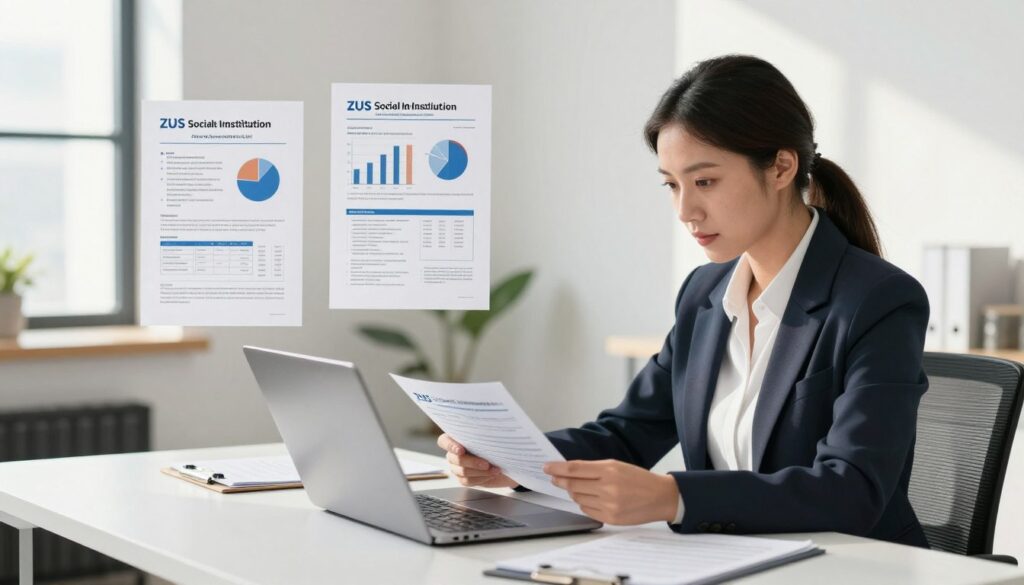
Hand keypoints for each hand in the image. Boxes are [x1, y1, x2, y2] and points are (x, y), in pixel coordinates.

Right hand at [437, 433, 518, 488]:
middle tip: (487, 464)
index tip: (461, 450)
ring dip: (481, 471)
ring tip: (495, 470)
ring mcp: (456, 467)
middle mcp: (453, 453)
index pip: (444, 441)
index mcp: (456, 439)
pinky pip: (467, 481)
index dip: (450, 445)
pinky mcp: (463, 479)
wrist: (503, 460)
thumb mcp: (492, 436)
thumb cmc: (496, 444)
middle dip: (473, 462)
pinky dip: (481, 478)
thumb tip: (489, 430)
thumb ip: (485, 434)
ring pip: (463, 471)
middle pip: (456, 459)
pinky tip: (491, 475)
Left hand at [544, 459, 679, 524]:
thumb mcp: (617, 466)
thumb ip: (594, 469)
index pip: (575, 469)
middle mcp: (607, 488)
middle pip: (573, 485)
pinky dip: (584, 503)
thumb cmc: (638, 479)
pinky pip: (586, 510)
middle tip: (554, 478)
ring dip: (573, 493)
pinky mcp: (610, 518)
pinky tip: (590, 498)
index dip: (557, 468)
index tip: (547, 467)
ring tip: (577, 488)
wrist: (660, 497)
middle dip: (560, 481)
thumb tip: (569, 472)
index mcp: (609, 470)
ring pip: (578, 498)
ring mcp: (608, 505)